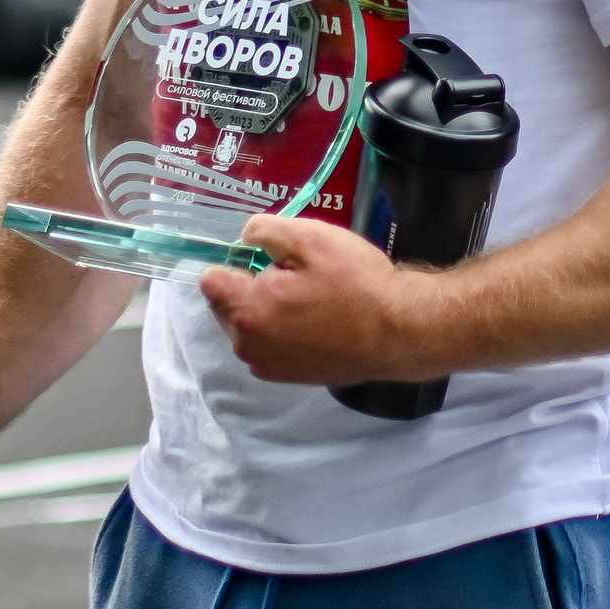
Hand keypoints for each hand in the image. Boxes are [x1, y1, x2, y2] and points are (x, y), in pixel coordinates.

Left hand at [199, 214, 437, 383]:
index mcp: (247, 311)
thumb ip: (264, 231)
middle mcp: (248, 345)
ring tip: (307, 297)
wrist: (399, 332)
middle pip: (226, 304)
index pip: (211, 281)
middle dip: (249, 285)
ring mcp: (266, 366)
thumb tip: (245, 239)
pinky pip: (265, 343)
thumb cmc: (356, 283)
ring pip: (246, 325)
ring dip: (264, 308)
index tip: (266, 257)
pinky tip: (312, 319)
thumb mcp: (310, 238)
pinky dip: (278, 330)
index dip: (236, 260)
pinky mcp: (286, 377)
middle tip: (295, 275)